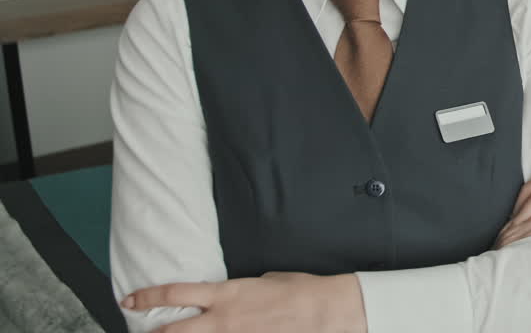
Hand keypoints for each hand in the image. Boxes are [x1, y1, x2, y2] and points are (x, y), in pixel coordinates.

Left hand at [121, 271, 365, 332]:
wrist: (323, 310)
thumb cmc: (299, 290)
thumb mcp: (265, 280)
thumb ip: (239, 292)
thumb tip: (231, 298)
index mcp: (226, 294)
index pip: (175, 294)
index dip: (147, 297)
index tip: (130, 299)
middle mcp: (223, 319)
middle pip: (172, 332)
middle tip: (143, 332)